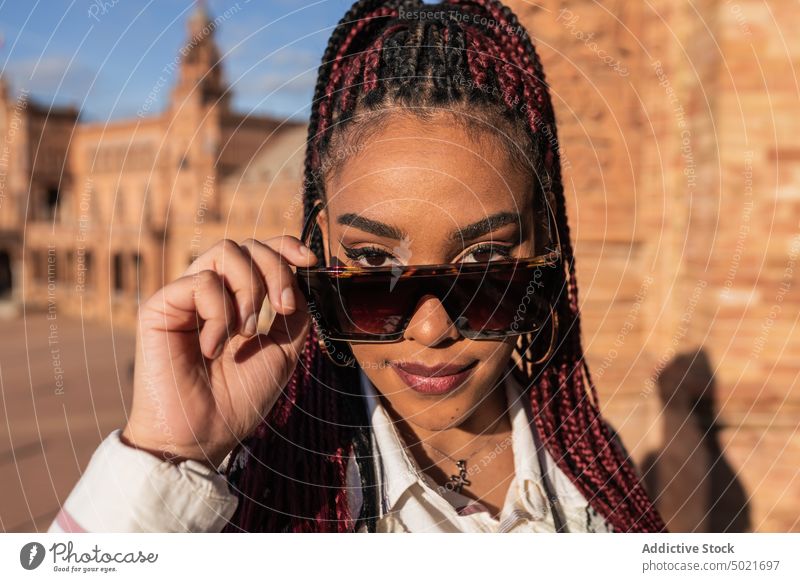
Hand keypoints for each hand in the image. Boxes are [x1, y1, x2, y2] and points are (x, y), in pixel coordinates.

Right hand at [121, 237, 316, 468]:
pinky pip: (202, 281)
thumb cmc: (239, 399)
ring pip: (225, 252)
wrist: (204, 434)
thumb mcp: (283, 350)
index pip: (260, 252)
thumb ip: (294, 312)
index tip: (310, 262)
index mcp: (238, 299)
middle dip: (275, 272)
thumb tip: (301, 277)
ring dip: (248, 290)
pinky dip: (219, 313)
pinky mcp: (161, 305)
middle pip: (247, 246)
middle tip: (280, 310)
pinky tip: (212, 346)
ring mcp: (186, 296)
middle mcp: (211, 292)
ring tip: (245, 333)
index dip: (285, 246)